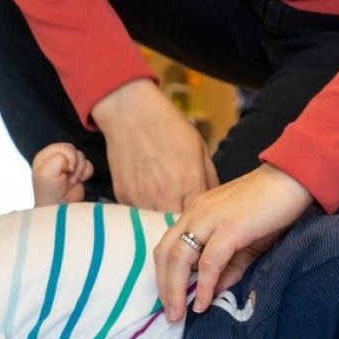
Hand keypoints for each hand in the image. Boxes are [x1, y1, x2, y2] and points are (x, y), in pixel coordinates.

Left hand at [32, 142, 93, 205]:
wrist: (60, 209)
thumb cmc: (49, 193)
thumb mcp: (46, 173)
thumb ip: (58, 158)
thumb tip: (71, 161)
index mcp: (44, 156)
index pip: (63, 146)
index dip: (67, 158)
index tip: (63, 171)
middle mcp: (55, 158)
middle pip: (72, 149)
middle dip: (74, 163)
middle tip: (68, 176)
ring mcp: (67, 166)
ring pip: (81, 156)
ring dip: (79, 170)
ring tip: (71, 181)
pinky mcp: (77, 173)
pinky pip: (88, 164)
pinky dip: (86, 173)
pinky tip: (79, 181)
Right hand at [91, 79, 218, 211]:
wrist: (131, 113)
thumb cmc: (168, 125)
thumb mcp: (199, 147)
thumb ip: (209, 177)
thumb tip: (214, 198)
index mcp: (190, 182)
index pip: (201, 218)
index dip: (201, 219)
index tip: (201, 218)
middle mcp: (166, 195)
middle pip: (178, 226)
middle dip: (182, 224)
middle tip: (182, 215)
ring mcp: (142, 198)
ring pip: (155, 224)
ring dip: (161, 219)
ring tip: (164, 206)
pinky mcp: (124, 196)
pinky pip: (137, 213)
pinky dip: (144, 209)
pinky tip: (147, 194)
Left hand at [155, 163, 313, 321]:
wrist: (293, 179)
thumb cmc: (270, 209)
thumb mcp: (244, 241)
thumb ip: (228, 266)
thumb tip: (213, 292)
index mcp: (195, 213)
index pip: (167, 246)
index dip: (163, 275)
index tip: (168, 299)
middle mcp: (196, 214)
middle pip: (165, 254)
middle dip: (164, 287)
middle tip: (170, 315)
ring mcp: (210, 219)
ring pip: (180, 258)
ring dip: (176, 290)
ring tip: (178, 315)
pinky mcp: (230, 227)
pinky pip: (209, 261)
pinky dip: (204, 285)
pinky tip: (203, 303)